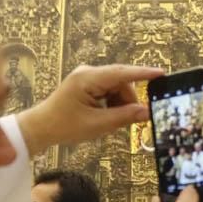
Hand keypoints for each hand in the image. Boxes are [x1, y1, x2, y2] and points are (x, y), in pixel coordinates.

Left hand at [15, 64, 163, 154]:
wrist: (41, 128)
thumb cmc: (64, 126)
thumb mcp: (97, 125)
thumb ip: (124, 117)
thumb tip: (146, 112)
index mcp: (88, 79)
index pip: (122, 73)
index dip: (143, 74)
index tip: (161, 74)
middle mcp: (88, 73)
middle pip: (120, 82)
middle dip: (128, 100)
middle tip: (133, 120)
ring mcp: (87, 77)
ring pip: (116, 87)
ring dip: (119, 104)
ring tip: (111, 122)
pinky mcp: (86, 84)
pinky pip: (108, 91)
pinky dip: (112, 104)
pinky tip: (105, 117)